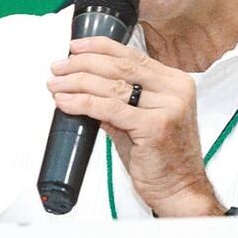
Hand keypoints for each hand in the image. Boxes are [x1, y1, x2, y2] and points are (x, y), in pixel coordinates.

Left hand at [47, 37, 224, 216]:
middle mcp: (175, 90)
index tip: (76, 47)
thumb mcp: (141, 122)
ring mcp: (167, 107)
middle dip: (83, 64)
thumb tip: (85, 87)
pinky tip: (66, 102)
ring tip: (56, 85)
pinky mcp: (154, 126)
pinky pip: (109, 108)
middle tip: (59, 67)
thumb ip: (118, 102)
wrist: (181, 191)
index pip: (132, 56)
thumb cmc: (162, 159)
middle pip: (119, 66)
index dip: (100, 47)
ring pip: (111, 86)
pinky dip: (83, 102)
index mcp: (175, 83)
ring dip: (77, 82)